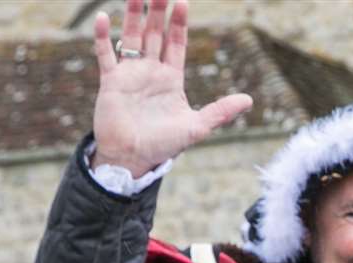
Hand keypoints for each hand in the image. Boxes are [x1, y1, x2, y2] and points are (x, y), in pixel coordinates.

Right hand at [90, 0, 252, 176]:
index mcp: (171, 79)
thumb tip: (248, 100)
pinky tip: (103, 17)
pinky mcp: (111, 81)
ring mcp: (130, 74)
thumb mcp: (197, 126)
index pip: (176, 44)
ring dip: (133, 15)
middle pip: (155, 34)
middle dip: (158, 12)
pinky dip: (103, 37)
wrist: (134, 157)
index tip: (183, 2)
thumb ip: (221, 111)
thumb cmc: (164, 145)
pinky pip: (105, 54)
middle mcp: (150, 71)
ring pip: (131, 37)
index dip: (179, 24)